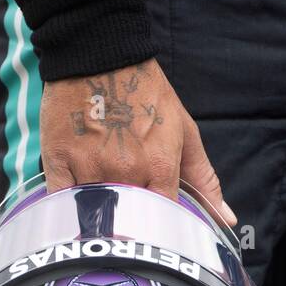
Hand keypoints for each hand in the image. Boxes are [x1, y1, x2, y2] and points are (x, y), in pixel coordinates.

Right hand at [38, 58, 235, 225]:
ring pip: (94, 215)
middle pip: (128, 224)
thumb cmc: (146, 93)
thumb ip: (204, 179)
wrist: (101, 54)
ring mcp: (89, 167)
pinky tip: (74, 206)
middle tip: (129, 228)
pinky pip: (60, 202)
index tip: (157, 230)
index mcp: (160, 167)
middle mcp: (125, 171)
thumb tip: (226, 218)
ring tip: (102, 211)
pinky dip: (66, 209)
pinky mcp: (58, 161)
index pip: (164, 221)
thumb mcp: (184, 131)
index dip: (161, 230)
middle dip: (130, 229)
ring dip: (98, 218)